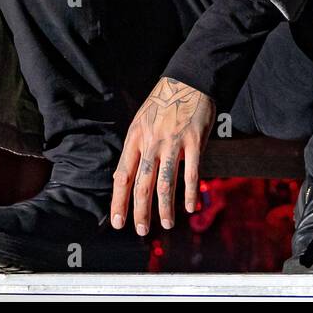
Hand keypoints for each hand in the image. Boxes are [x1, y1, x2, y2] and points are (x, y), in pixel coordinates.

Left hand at [110, 77, 214, 234]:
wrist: (188, 81)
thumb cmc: (162, 104)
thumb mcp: (140, 123)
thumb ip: (133, 150)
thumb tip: (119, 179)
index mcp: (134, 138)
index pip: (122, 176)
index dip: (119, 202)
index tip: (117, 222)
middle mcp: (151, 142)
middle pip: (142, 184)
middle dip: (140, 212)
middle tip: (141, 231)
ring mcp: (173, 142)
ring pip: (166, 183)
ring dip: (165, 208)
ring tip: (166, 224)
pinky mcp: (194, 141)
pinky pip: (191, 173)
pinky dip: (190, 193)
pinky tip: (191, 207)